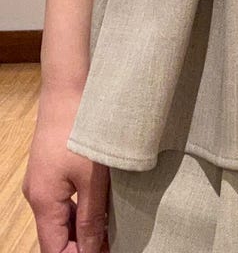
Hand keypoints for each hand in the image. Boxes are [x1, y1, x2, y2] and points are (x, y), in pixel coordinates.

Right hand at [22, 84, 109, 252]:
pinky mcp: (52, 169)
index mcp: (43, 201)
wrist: (68, 90)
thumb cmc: (81, 131)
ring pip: (60, 218)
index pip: (53, 249)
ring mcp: (43, 181)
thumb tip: (90, 250)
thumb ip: (91, 216)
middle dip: (81, 246)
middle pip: (56, 235)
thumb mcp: (92, 178)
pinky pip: (63, 200)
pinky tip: (101, 208)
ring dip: (82, 228)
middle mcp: (37, 195)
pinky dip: (80, 210)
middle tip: (111, 245)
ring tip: (110, 232)